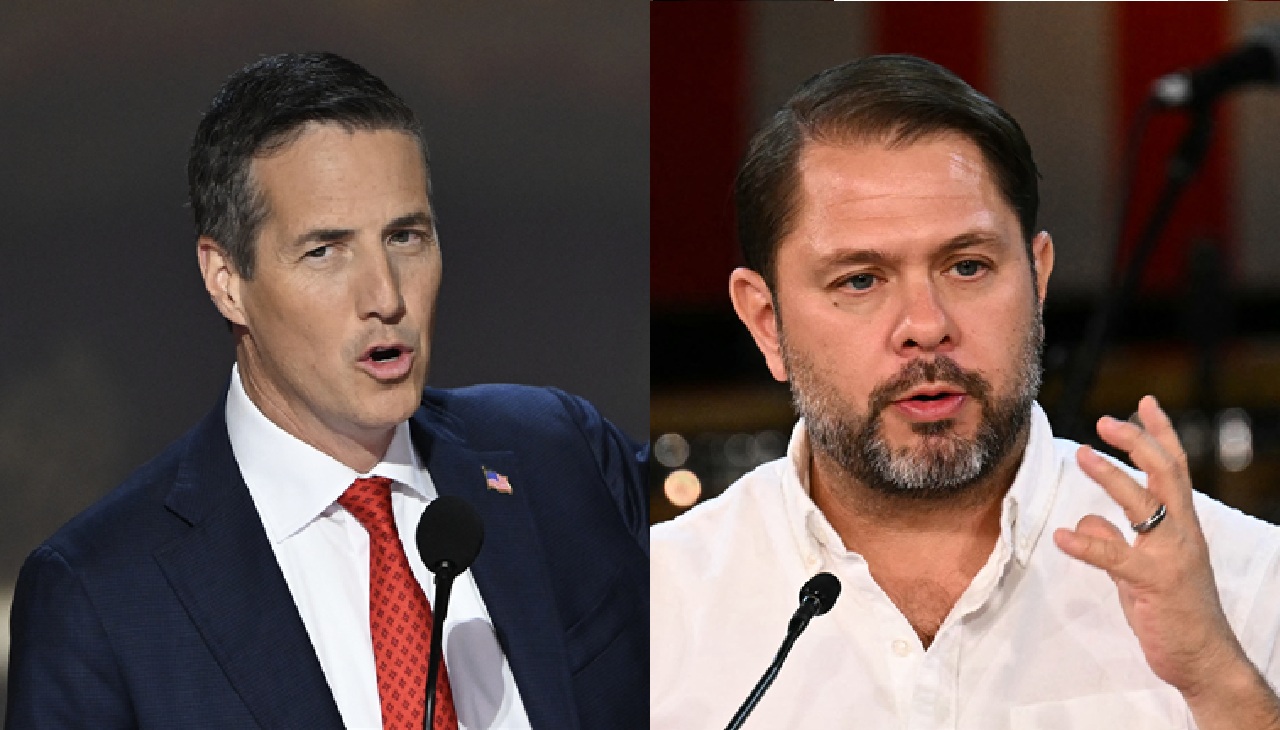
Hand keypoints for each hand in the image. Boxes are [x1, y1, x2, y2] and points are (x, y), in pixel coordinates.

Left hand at [1052, 396, 1249, 701]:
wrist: (1205, 659)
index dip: (1160, 434)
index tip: (1143, 402)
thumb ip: (1117, 541)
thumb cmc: (1174, 612)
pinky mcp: (1155, 585)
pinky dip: (1089, 544)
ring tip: (1082, 454)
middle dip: (1139, 442)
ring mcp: (1172, 558)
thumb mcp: (1140, 570)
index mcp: (1182, 526)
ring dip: (1112, 477)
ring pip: (1146, 506)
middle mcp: (1183, 534)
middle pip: (1166, 474)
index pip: (1175, 469)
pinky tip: (1062, 537)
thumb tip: (1088, 518)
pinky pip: (1119, 558)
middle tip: (1106, 420)